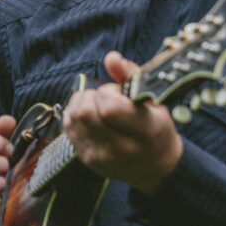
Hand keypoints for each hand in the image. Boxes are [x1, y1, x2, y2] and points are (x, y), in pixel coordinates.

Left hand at [62, 51, 182, 194]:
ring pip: (73, 119)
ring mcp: (103, 157)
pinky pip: (69, 129)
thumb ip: (131, 75)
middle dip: (91, 95)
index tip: (118, 93)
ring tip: (96, 104)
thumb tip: (111, 57)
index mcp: (145, 131)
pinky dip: (74, 115)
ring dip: (80, 103)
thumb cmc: (156, 128)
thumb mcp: (153, 100)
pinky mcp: (89, 160)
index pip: (110, 107)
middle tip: (105, 98)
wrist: (157, 167)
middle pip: (86, 113)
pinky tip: (88, 115)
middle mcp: (122, 148)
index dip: (108, 92)